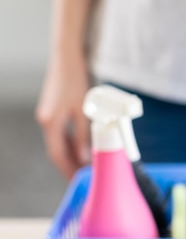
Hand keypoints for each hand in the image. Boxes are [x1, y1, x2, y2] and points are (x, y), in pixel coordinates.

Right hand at [35, 51, 90, 178]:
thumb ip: (84, 135)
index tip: (77, 181)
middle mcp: (46, 121)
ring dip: (70, 153)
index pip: (58, 155)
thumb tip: (85, 157)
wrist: (66, 57)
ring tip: (84, 165)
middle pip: (57, 150)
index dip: (68, 169)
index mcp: (50, 123)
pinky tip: (80, 146)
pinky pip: (60, 132)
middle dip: (69, 165)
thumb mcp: (83, 110)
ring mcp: (48, 115)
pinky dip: (69, 141)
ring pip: (59, 142)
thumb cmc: (75, 80)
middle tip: (82, 177)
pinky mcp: (52, 110)